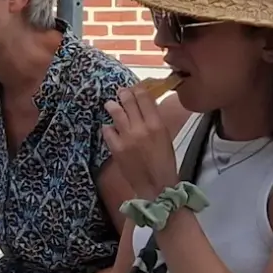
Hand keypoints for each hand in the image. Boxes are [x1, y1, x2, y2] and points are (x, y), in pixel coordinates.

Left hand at [100, 85, 177, 201]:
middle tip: (120, 92)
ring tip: (111, 104)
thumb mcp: (165, 137)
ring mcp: (127, 137)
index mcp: (157, 124)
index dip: (138, 90)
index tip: (134, 87)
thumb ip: (154, 121)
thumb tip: (144, 106)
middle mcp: (141, 127)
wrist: (156, 185)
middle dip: (124, 94)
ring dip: (112, 106)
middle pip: (129, 102)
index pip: (145, 99)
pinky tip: (110, 128)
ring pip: (115, 112)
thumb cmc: (164, 161)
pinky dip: (108, 127)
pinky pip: (107, 130)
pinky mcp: (116, 147)